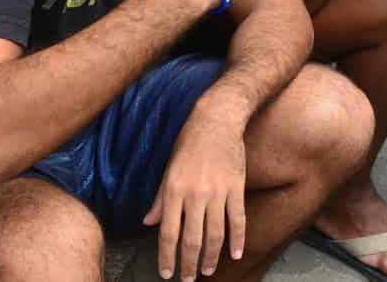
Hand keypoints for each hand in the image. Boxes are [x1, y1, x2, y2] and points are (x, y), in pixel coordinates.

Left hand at [144, 102, 247, 278]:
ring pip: (215, 234)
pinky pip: (237, 219)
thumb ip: (160, 199)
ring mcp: (217, 192)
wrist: (216, 120)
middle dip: (188, 264)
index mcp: (174, 190)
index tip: (167, 273)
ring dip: (211, 257)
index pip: (168, 233)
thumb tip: (149, 222)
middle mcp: (195, 194)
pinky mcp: (236, 188)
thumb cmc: (189, 142)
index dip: (167, 257)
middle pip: (191, 239)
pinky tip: (235, 253)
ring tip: (208, 270)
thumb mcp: (168, 169)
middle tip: (188, 279)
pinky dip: (238, 239)